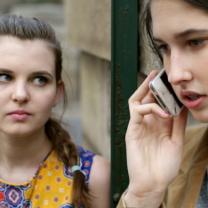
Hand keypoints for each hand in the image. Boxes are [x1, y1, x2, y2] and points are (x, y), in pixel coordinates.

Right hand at [126, 70, 187, 196]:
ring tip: (155, 83)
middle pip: (144, 99)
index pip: (157, 103)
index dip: (161, 92)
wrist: (152, 183)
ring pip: (136, 102)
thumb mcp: (176, 141)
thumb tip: (183, 107)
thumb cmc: (164, 165)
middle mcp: (146, 123)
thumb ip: (178, 124)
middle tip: (157, 74)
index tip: (168, 80)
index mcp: (156, 125)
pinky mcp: (132, 130)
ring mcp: (138, 126)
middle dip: (149, 85)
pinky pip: (136, 113)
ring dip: (145, 91)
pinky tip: (162, 111)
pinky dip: (148, 108)